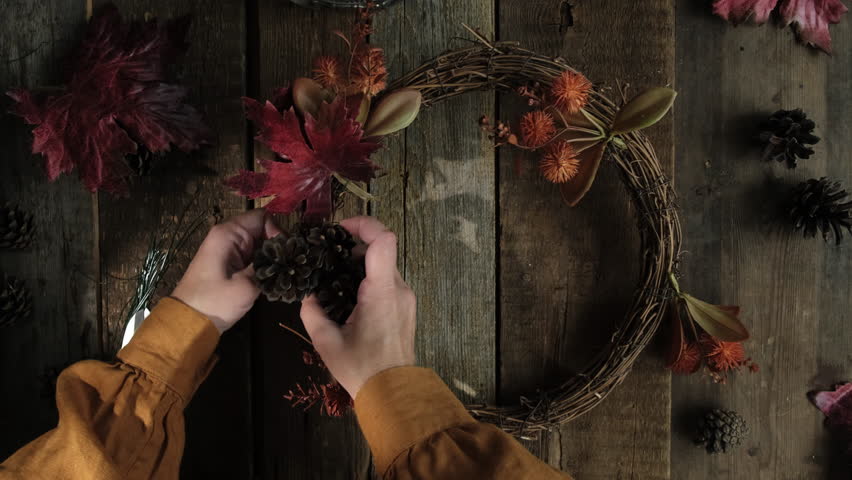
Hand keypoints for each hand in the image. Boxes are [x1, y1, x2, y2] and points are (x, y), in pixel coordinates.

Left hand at [172, 209, 280, 332]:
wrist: (189, 321)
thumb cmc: (215, 301)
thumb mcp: (245, 284)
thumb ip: (267, 265)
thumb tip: (286, 256)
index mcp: (228, 234)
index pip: (262, 217)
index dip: (277, 231)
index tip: (285, 252)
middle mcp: (228, 236)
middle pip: (262, 230)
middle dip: (277, 246)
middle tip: (289, 265)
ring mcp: (229, 250)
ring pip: (260, 244)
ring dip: (272, 257)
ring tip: (284, 273)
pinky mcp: (230, 263)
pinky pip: (253, 256)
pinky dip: (264, 265)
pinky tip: (273, 278)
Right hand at [300, 216, 415, 398]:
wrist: (393, 392)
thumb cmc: (361, 368)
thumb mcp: (326, 341)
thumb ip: (312, 311)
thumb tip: (307, 294)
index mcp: (381, 291)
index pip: (384, 239)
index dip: (363, 225)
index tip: (340, 229)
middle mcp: (398, 288)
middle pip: (381, 249)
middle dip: (354, 246)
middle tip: (328, 257)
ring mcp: (405, 297)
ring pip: (384, 264)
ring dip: (361, 263)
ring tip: (335, 277)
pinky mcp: (406, 306)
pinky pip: (388, 280)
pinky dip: (369, 277)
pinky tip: (349, 294)